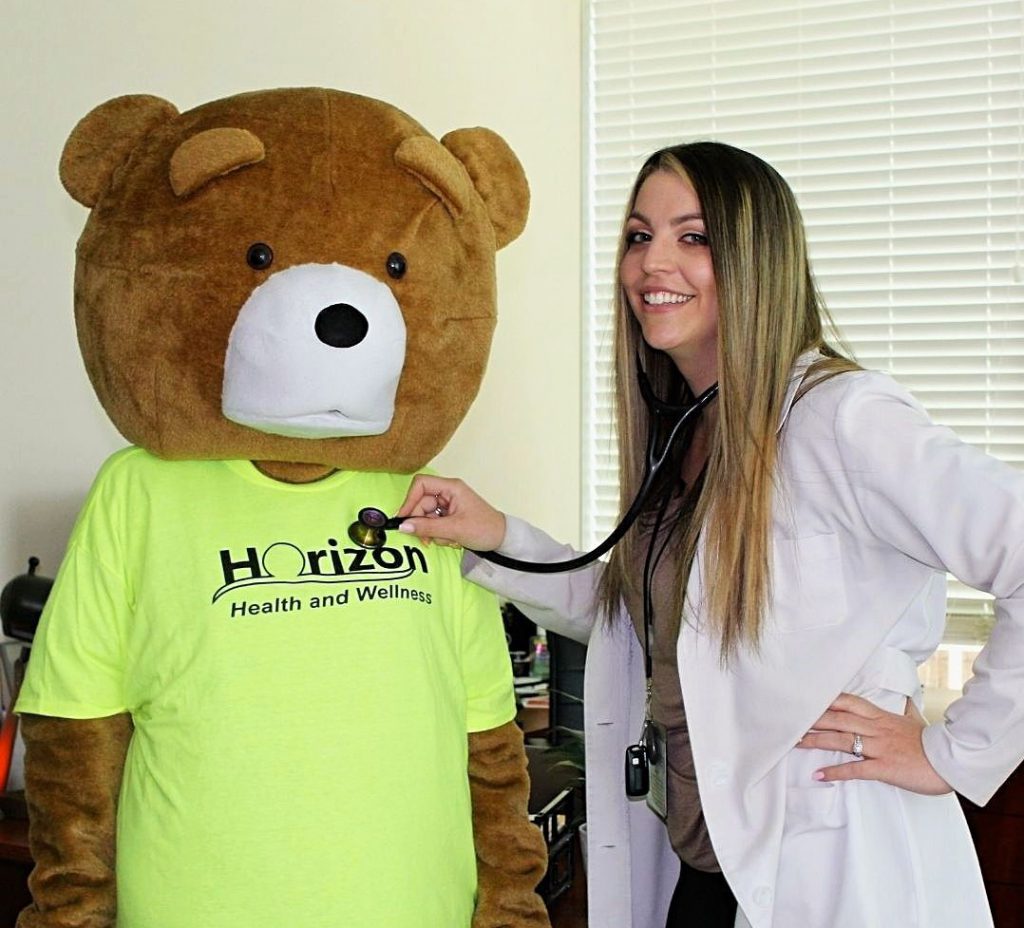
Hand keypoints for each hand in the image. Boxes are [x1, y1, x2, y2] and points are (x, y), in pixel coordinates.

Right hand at [396, 474, 506, 550]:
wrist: (503, 540)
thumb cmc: (485, 529)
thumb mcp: (454, 529)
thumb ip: (427, 527)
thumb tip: (403, 526)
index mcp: (451, 487)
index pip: (421, 484)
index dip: (409, 500)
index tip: (404, 518)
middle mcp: (448, 493)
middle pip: (421, 503)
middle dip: (422, 523)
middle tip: (426, 539)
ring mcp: (448, 504)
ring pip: (426, 516)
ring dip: (432, 531)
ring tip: (448, 540)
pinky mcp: (449, 516)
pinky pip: (434, 523)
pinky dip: (438, 534)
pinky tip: (451, 540)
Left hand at [797, 692, 951, 794]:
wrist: (952, 761)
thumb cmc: (933, 743)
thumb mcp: (916, 721)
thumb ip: (905, 711)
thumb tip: (905, 701)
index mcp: (881, 717)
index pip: (848, 703)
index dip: (826, 701)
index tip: (807, 700)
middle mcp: (876, 729)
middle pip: (838, 720)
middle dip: (813, 720)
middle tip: (790, 720)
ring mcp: (879, 748)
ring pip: (841, 741)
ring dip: (816, 741)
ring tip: (796, 743)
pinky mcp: (884, 767)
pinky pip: (855, 769)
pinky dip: (835, 772)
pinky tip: (819, 774)